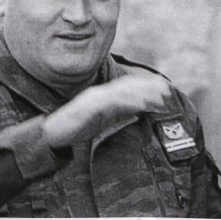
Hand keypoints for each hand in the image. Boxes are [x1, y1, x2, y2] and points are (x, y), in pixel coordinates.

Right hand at [43, 75, 171, 148]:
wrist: (54, 133)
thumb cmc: (76, 127)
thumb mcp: (103, 121)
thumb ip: (119, 115)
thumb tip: (136, 113)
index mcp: (104, 96)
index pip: (128, 87)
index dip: (146, 86)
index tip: (164, 87)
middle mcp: (100, 94)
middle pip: (128, 86)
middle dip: (148, 87)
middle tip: (166, 89)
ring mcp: (94, 99)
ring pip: (122, 92)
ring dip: (141, 93)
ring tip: (157, 97)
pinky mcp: (89, 107)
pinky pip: (111, 102)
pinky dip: (126, 102)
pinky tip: (139, 104)